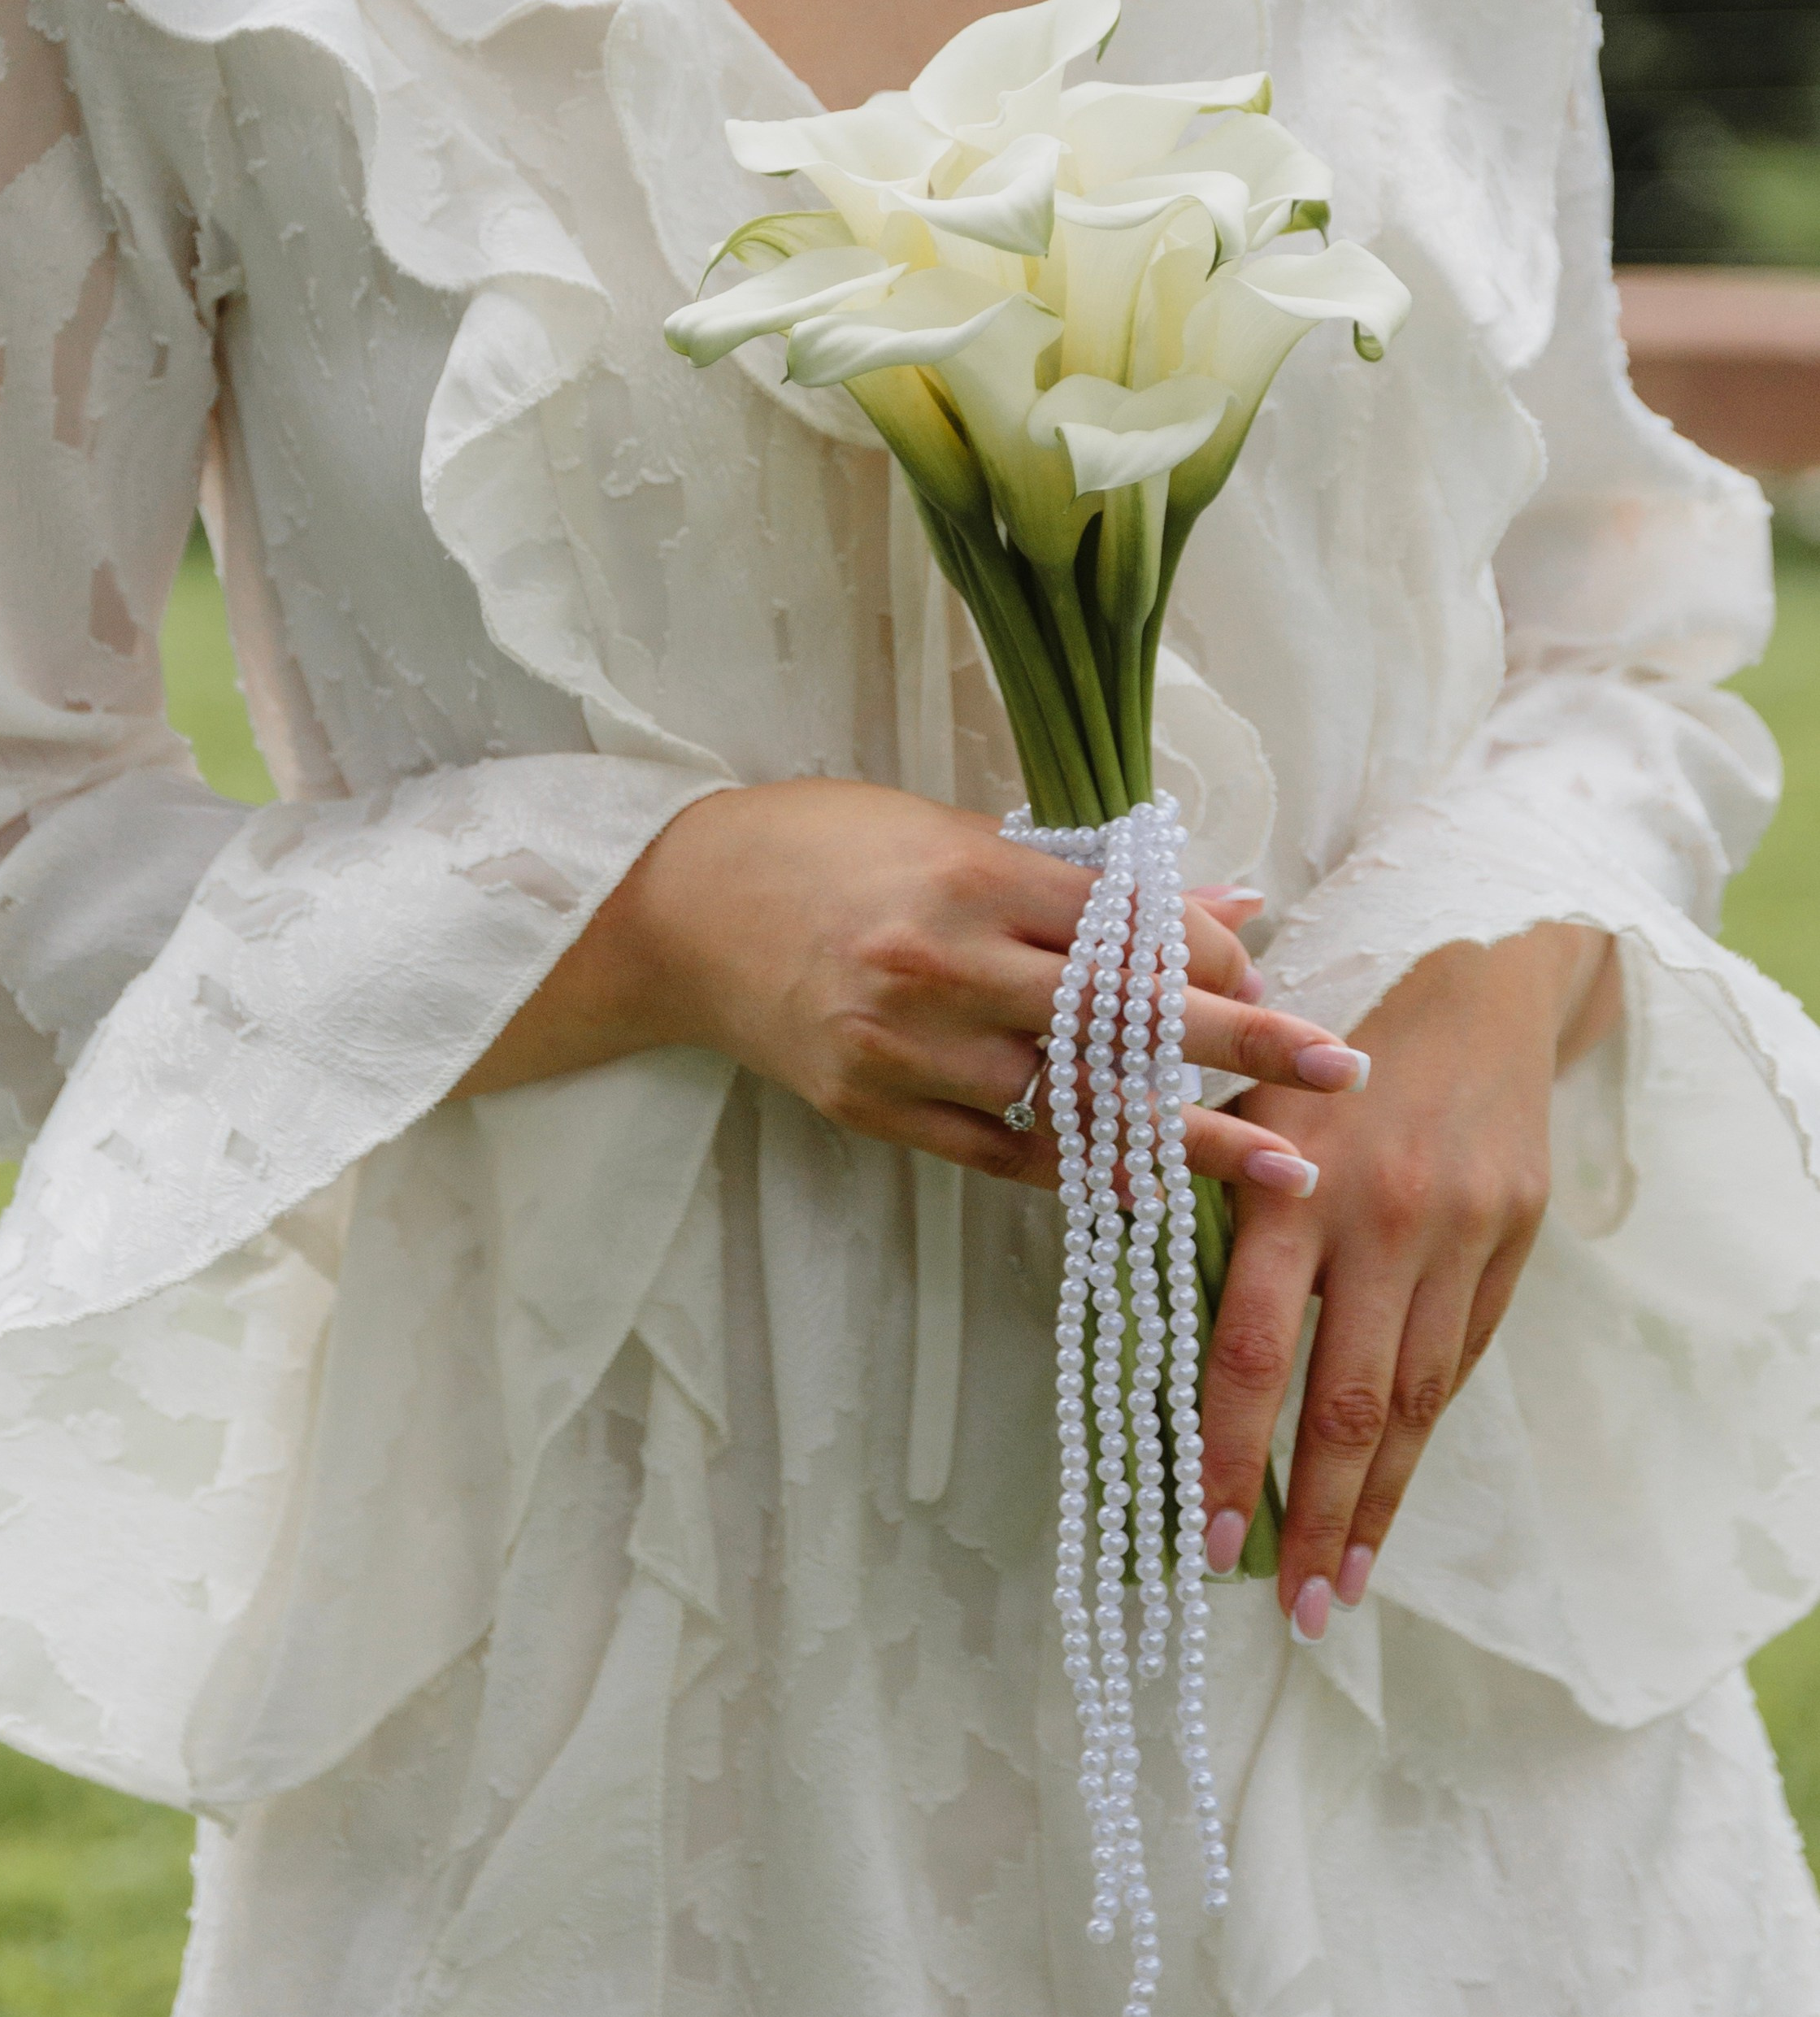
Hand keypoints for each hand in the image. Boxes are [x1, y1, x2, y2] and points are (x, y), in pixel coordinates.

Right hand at [586, 781, 1372, 1206]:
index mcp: (970, 875)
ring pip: (1068, 1101)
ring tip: (1275, 1164)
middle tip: (1339, 1077)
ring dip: (1180, 1134)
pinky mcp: (871, 1108)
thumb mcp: (952, 828)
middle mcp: (942, 964)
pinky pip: (1001, 1152)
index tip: (1283, 983)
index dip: (1214, 962)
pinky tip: (1154, 1187)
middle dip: (1242, 1048)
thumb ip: (1085, 879)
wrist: (677, 912)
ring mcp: (903, 1046)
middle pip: (1120, 1016)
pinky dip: (1082, 1169)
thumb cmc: (823, 845)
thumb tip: (1225, 905)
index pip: (1126, 927)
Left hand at [1200, 924, 1618, 1634]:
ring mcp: (1457, 1237)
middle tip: (1294, 1609)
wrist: (1478, 992)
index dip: (1228, 1455)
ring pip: (1415, 1400)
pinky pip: (1461, 1362)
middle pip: (1346, 1400)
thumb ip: (1202, 1204)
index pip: (1250, 1351)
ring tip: (1346, 1587)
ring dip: (1380, 1505)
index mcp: (1289, 1185)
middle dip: (1317, 1516)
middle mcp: (1379, 1218)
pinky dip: (1424, 1437)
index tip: (1208, 1541)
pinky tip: (1394, 1493)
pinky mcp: (1513, 1244)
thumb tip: (1137, 1325)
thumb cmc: (1327, 1056)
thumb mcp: (1248, 1106)